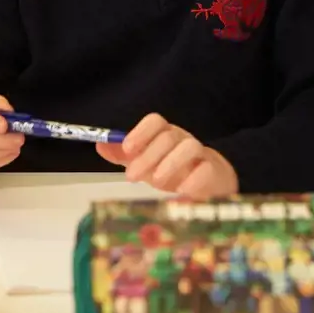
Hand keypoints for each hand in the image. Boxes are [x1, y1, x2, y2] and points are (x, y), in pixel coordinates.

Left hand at [97, 113, 237, 199]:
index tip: (127, 148)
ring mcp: (200, 155)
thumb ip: (123, 155)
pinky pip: (206, 169)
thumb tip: (100, 143)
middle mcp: (183, 140)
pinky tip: (182, 190)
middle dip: (147, 155)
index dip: (140, 132)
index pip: (155, 121)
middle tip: (131, 176)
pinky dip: (193, 179)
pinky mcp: (214, 172)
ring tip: (156, 182)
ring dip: (170, 163)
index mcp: (165, 135)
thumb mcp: (145, 163)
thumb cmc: (172, 171)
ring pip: (189, 146)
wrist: (209, 184)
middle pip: (168, 136)